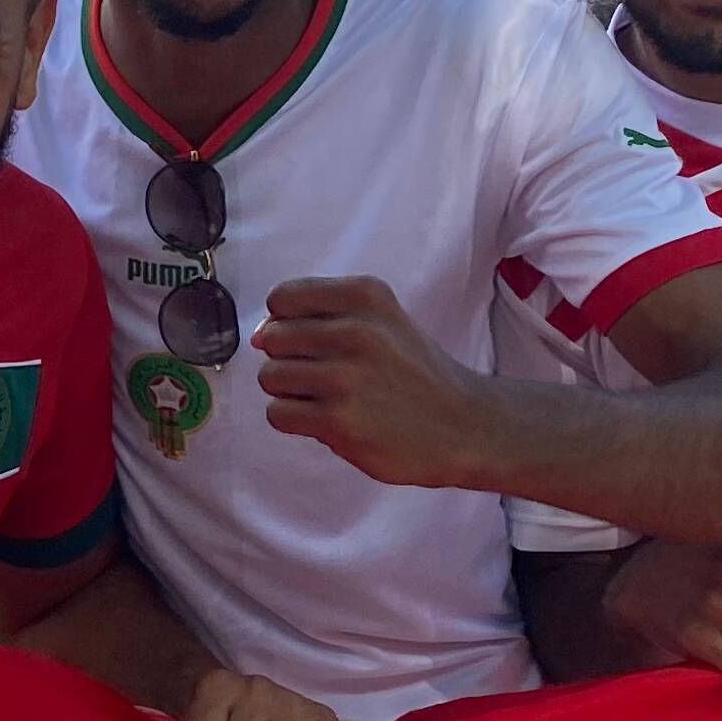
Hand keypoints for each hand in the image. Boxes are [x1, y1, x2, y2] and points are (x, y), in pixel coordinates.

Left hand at [253, 276, 499, 487]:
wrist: (464, 425)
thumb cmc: (415, 372)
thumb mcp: (383, 321)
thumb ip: (320, 316)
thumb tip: (257, 336)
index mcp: (365, 295)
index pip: (282, 298)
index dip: (285, 321)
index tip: (311, 340)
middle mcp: (355, 331)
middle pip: (272, 339)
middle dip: (289, 358)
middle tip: (325, 375)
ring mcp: (344, 378)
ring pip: (269, 377)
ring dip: (290, 392)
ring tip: (328, 398)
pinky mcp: (337, 422)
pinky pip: (277, 414)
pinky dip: (295, 420)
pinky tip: (327, 420)